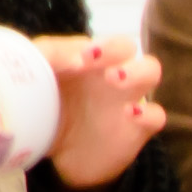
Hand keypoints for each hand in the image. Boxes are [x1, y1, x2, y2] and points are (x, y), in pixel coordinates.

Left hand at [35, 30, 167, 191]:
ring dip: (136, 71)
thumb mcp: (35, 74)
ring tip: (116, 78)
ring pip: (150, 71)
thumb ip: (50, 56)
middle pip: (128, 47)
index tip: (82, 58)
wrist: (47, 149)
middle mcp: (112, 73)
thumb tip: (74, 57)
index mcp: (92, 60)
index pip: (105, 41)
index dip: (101, 45)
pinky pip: (156, 115)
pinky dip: (148, 112)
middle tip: (95, 62)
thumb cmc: (44, 104)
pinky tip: (130, 114)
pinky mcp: (136, 129)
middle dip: (115, 49)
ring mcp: (127, 99)